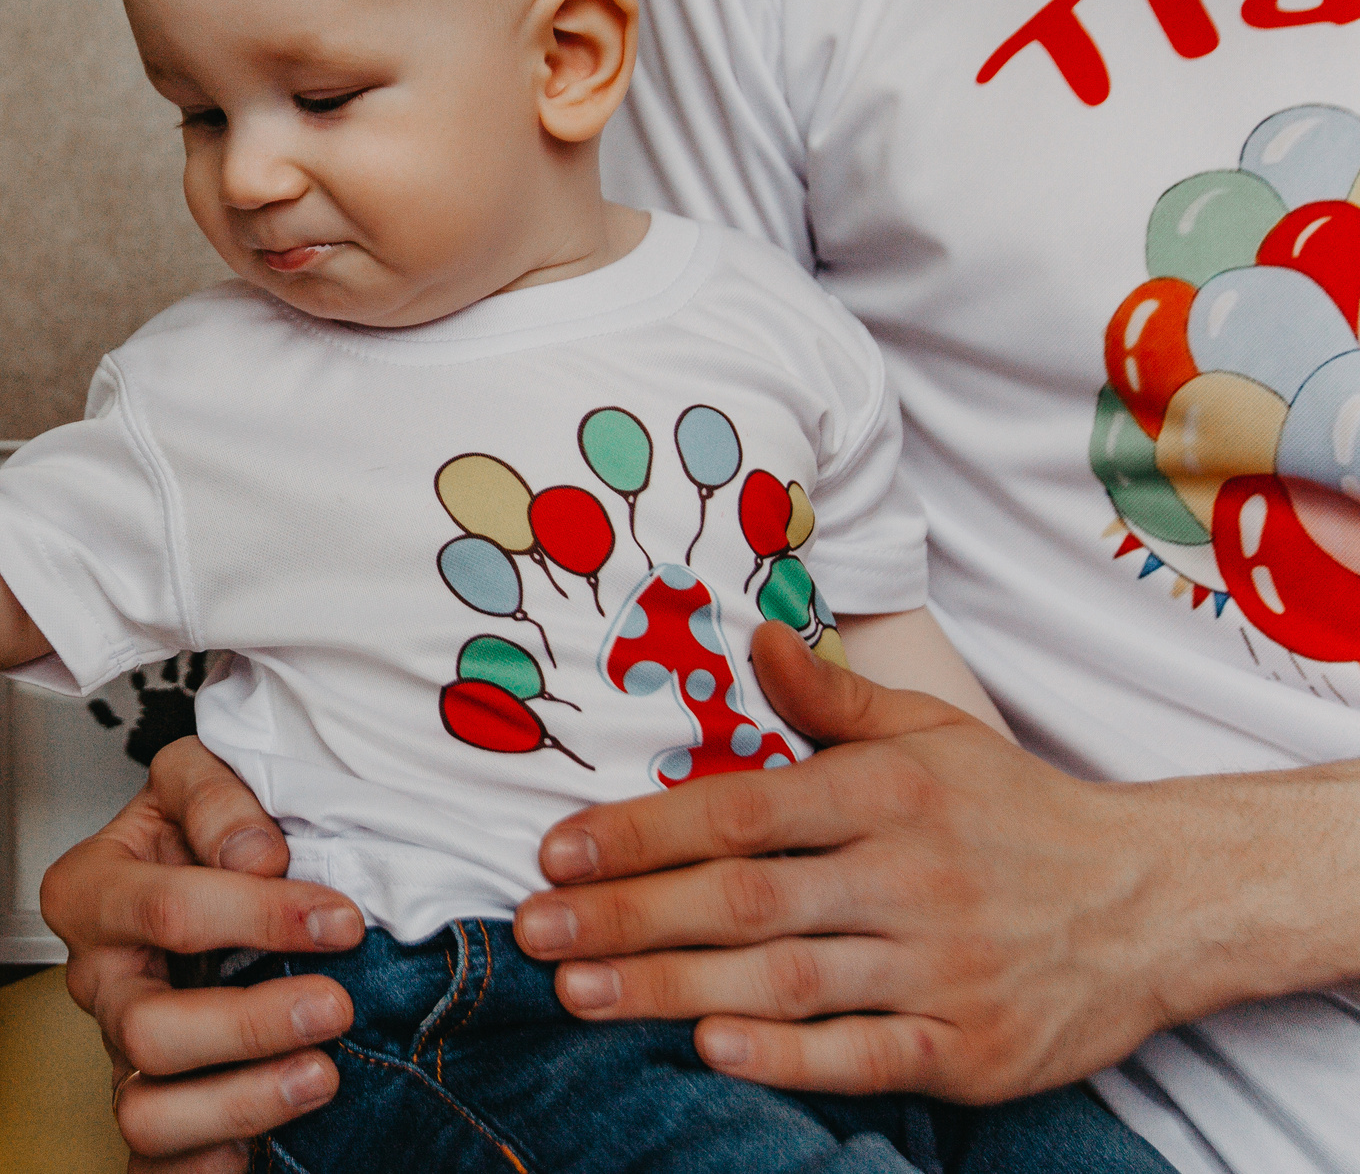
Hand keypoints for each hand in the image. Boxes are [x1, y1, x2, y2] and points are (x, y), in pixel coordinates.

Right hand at [40, 739, 364, 1173]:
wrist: (193, 877)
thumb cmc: (195, 836)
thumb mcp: (198, 781)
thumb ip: (221, 799)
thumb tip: (258, 856)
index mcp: (92, 892)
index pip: (165, 912)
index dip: (259, 918)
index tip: (339, 918)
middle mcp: (97, 980)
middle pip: (145, 1028)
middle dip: (248, 1024)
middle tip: (332, 1005)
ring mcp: (118, 1052)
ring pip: (145, 1112)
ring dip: (242, 1101)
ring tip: (319, 1077)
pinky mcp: (151, 1107)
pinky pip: (159, 1165)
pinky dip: (212, 1163)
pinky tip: (273, 1138)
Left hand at [511, 622, 1185, 1102]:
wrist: (1158, 903)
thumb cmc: (1014, 810)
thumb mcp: (932, 731)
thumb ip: (832, 699)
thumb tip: (757, 636)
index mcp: (888, 795)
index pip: (741, 812)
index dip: (642, 832)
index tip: (557, 851)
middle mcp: (909, 879)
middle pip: (745, 901)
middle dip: (629, 916)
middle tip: (535, 928)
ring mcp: (942, 969)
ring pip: (788, 982)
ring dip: (674, 989)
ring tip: (580, 992)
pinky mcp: (972, 1049)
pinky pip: (867, 1056)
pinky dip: (788, 1057)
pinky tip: (711, 1047)